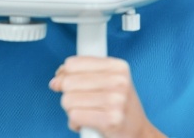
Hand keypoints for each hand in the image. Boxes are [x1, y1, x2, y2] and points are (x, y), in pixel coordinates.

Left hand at [49, 56, 165, 137]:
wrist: (138, 131)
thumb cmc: (119, 105)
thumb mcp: (107, 80)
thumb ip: (82, 73)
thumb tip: (56, 80)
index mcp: (117, 66)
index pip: (73, 63)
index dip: (64, 73)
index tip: (65, 80)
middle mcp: (118, 81)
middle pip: (68, 82)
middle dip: (67, 93)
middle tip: (78, 100)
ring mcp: (116, 101)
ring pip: (68, 100)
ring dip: (71, 109)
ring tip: (85, 111)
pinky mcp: (111, 120)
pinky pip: (74, 116)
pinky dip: (75, 122)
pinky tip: (86, 122)